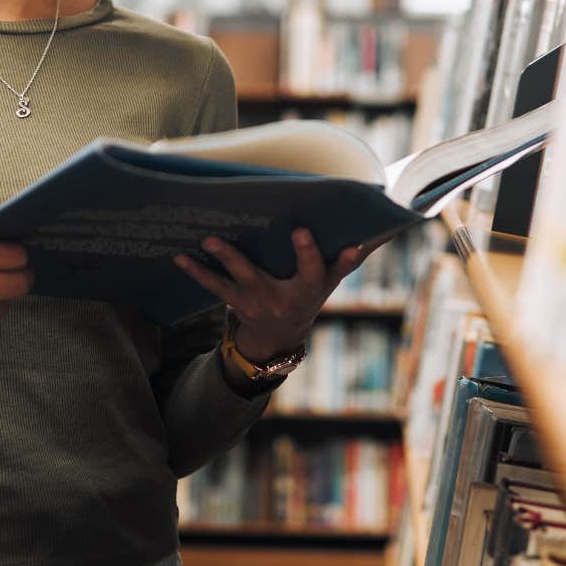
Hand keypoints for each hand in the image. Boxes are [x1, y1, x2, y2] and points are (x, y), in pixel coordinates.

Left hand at [173, 228, 378, 362]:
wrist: (277, 339)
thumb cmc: (307, 296)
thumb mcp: (330, 280)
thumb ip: (350, 256)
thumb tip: (385, 227)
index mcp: (313, 288)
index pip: (328, 270)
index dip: (341, 255)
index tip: (351, 242)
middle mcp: (290, 297)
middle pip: (299, 273)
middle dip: (301, 253)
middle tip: (299, 230)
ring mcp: (261, 301)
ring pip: (244, 279)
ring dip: (226, 259)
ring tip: (209, 239)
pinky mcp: (236, 302)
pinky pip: (215, 286)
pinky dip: (197, 272)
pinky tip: (180, 256)